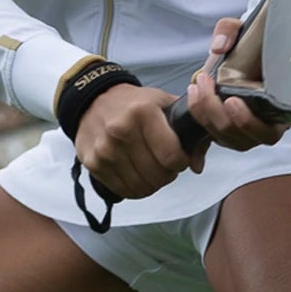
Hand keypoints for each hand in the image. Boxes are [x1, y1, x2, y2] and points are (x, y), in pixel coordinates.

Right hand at [75, 82, 199, 198]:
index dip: (181, 162)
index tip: (179, 158)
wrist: (93, 100)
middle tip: (165, 165)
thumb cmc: (134, 103)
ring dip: (152, 183)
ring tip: (151, 169)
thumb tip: (197, 165)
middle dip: (168, 174)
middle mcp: (121, 131)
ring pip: (142, 187)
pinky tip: (136, 174)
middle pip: (157, 175)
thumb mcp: (164, 103)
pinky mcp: (93, 164)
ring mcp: (105, 150)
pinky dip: (135, 188)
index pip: (171, 156)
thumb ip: (189, 129)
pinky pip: (124, 190)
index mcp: (142, 112)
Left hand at [183, 17, 287, 152]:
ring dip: (206, 117)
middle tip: (205, 84)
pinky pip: (215, 137)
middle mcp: (269, 126)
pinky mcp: (232, 131)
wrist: (249, 52)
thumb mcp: (245, 29)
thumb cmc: (254, 46)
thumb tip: (219, 46)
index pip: (269, 131)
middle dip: (218, 114)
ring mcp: (249, 132)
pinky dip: (201, 119)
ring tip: (196, 88)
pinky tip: (193, 96)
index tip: (232, 100)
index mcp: (283, 108)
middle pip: (243, 138)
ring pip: (228, 140)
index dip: (248, 122)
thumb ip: (231, 30)